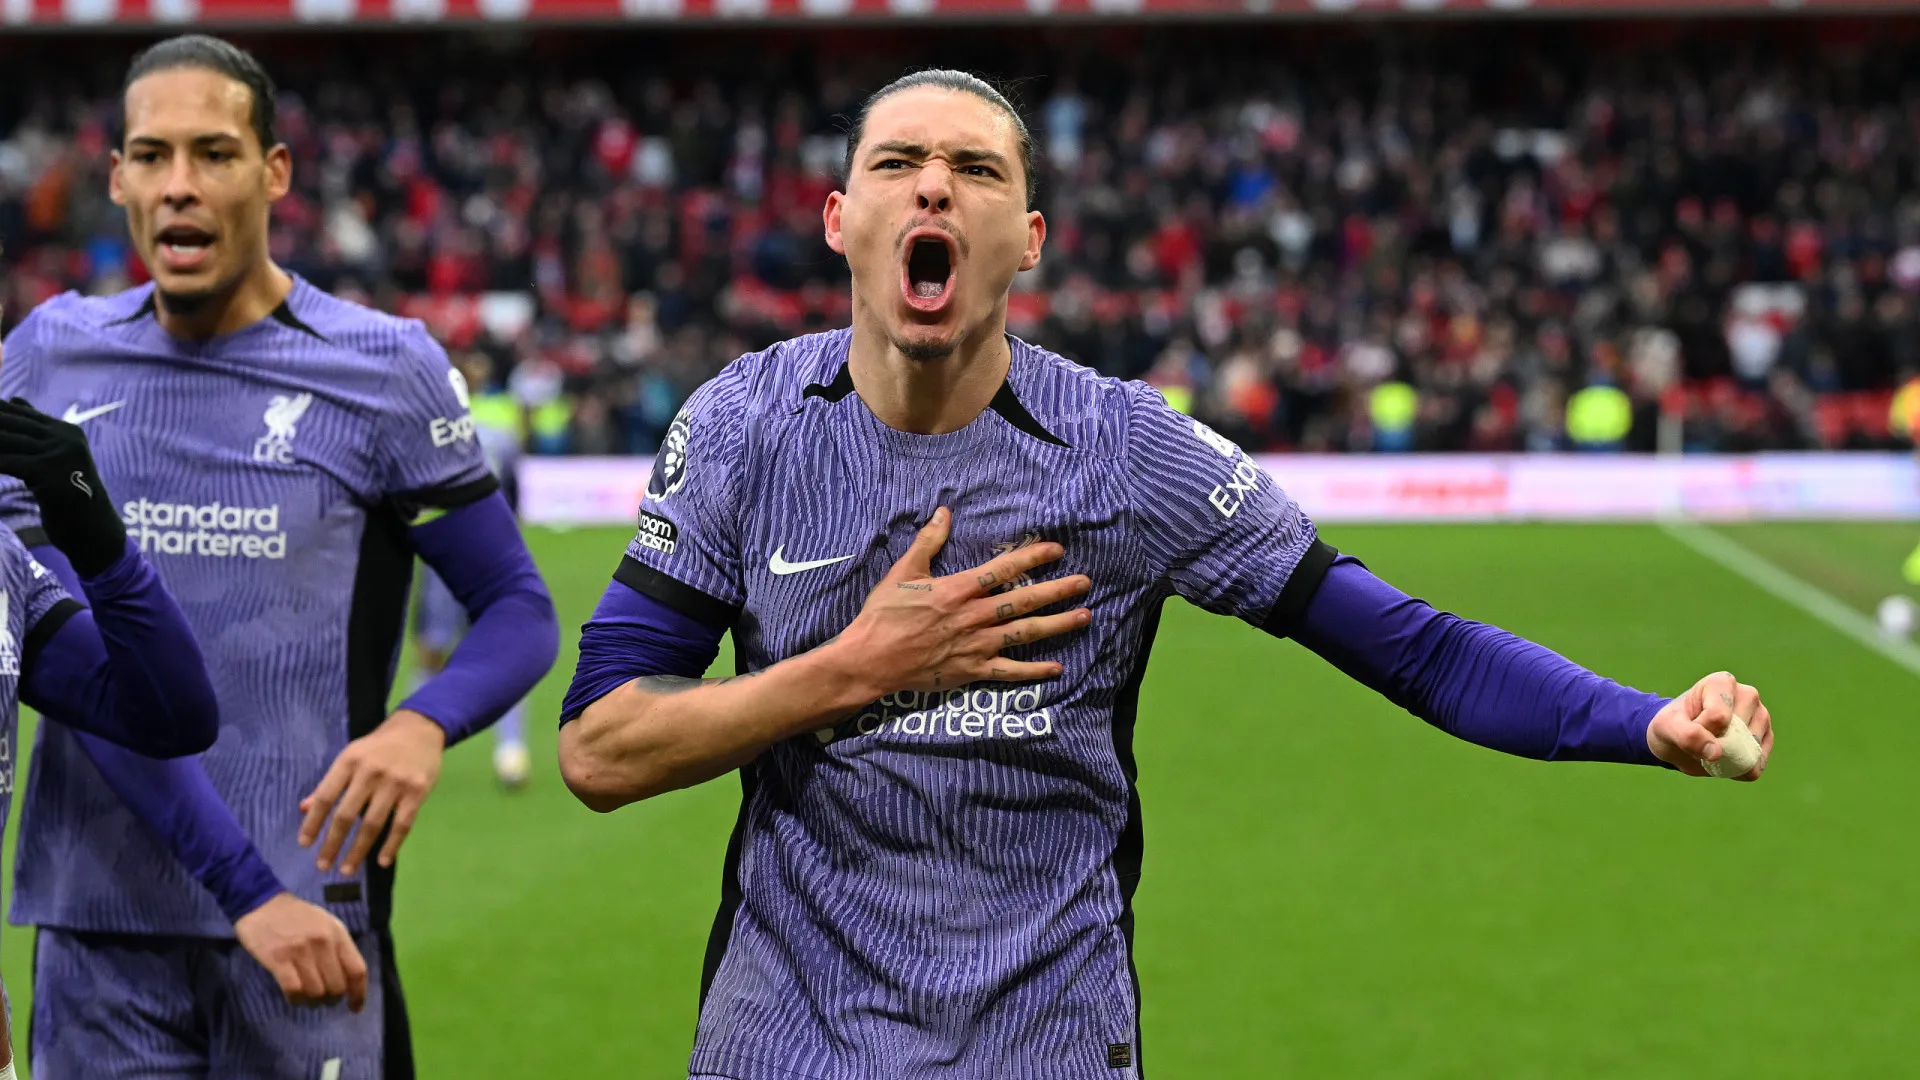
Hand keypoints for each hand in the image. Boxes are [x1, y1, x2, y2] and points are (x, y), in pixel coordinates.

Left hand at [0, 395, 126, 574]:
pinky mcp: (50, 474)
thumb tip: (14, 400)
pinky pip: (7, 463)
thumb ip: (37, 431)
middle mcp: (65, 437)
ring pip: (4, 442)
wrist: (94, 533)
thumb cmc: (70, 498)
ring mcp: (60, 454)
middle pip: (7, 423)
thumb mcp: (56, 459)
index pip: (15, 412)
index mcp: (65, 430)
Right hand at [233, 892, 368, 1011]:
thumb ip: (338, 948)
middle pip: (337, 986)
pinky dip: (296, 1000)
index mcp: (338, 934)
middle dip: (332, 999)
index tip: (355, 1007)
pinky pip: (294, 991)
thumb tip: (348, 980)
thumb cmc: (297, 916)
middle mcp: (323, 943)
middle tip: (324, 1000)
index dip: (359, 994)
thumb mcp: (326, 924)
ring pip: (316, 992)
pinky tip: (294, 997)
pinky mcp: (278, 959)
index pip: (357, 970)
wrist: (261, 902)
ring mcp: (300, 951)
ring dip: (313, 1002)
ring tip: (308, 998)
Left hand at [299, 709, 445, 874]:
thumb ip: (329, 783)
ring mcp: (395, 784)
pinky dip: (391, 845)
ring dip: (357, 851)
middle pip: (346, 815)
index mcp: (349, 761)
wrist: (420, 729)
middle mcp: (370, 773)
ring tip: (346, 869)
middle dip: (332, 843)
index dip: (313, 822)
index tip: (304, 844)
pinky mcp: (416, 792)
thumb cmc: (379, 746)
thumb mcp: (351, 756)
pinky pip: (402, 825)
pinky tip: (381, 861)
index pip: (325, 797)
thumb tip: (304, 808)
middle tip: (322, 865)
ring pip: (372, 824)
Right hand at [834, 506, 1092, 695]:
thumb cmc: (884, 614)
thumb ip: (928, 542)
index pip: (1004, 570)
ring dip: (1057, 625)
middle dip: (1058, 591)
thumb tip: (944, 512)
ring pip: (1025, 633)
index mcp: (959, 589)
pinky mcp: (972, 671)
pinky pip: (1009, 672)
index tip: (1057, 549)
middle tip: (1085, 583)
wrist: (871, 659)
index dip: (1033, 557)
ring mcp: (976, 646)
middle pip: (1024, 601)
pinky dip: (1034, 671)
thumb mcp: (903, 571)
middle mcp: (974, 616)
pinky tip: (1056, 667)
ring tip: (1084, 616)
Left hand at [1646, 670, 1773, 779]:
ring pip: (1750, 748)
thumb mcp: (1668, 727)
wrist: (1679, 740)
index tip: (1690, 726)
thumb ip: (1688, 735)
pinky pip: (1756, 763)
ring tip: (1712, 747)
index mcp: (1722, 683)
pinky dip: (1738, 770)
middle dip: (1717, 745)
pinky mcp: (1766, 739)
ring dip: (1728, 759)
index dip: (1700, 731)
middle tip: (1701, 738)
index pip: (1718, 716)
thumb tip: (1716, 753)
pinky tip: (1724, 762)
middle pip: (1738, 733)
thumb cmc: (1673, 726)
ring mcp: (1761, 717)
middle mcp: (1748, 695)